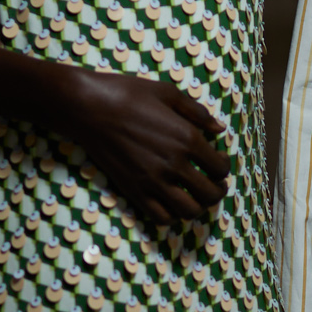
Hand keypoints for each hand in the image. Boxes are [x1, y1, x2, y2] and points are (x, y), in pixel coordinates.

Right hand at [39, 65, 230, 226]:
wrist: (88, 107)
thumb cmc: (128, 94)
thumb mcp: (168, 93)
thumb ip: (197, 112)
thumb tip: (219, 128)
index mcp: (187, 138)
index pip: (221, 168)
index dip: (223, 168)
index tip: (217, 163)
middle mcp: (174, 164)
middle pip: (210, 194)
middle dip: (217, 191)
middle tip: (213, 185)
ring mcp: (153, 181)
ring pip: (189, 211)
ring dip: (198, 207)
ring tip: (194, 197)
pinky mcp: (134, 191)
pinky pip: (161, 217)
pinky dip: (172, 215)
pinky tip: (170, 203)